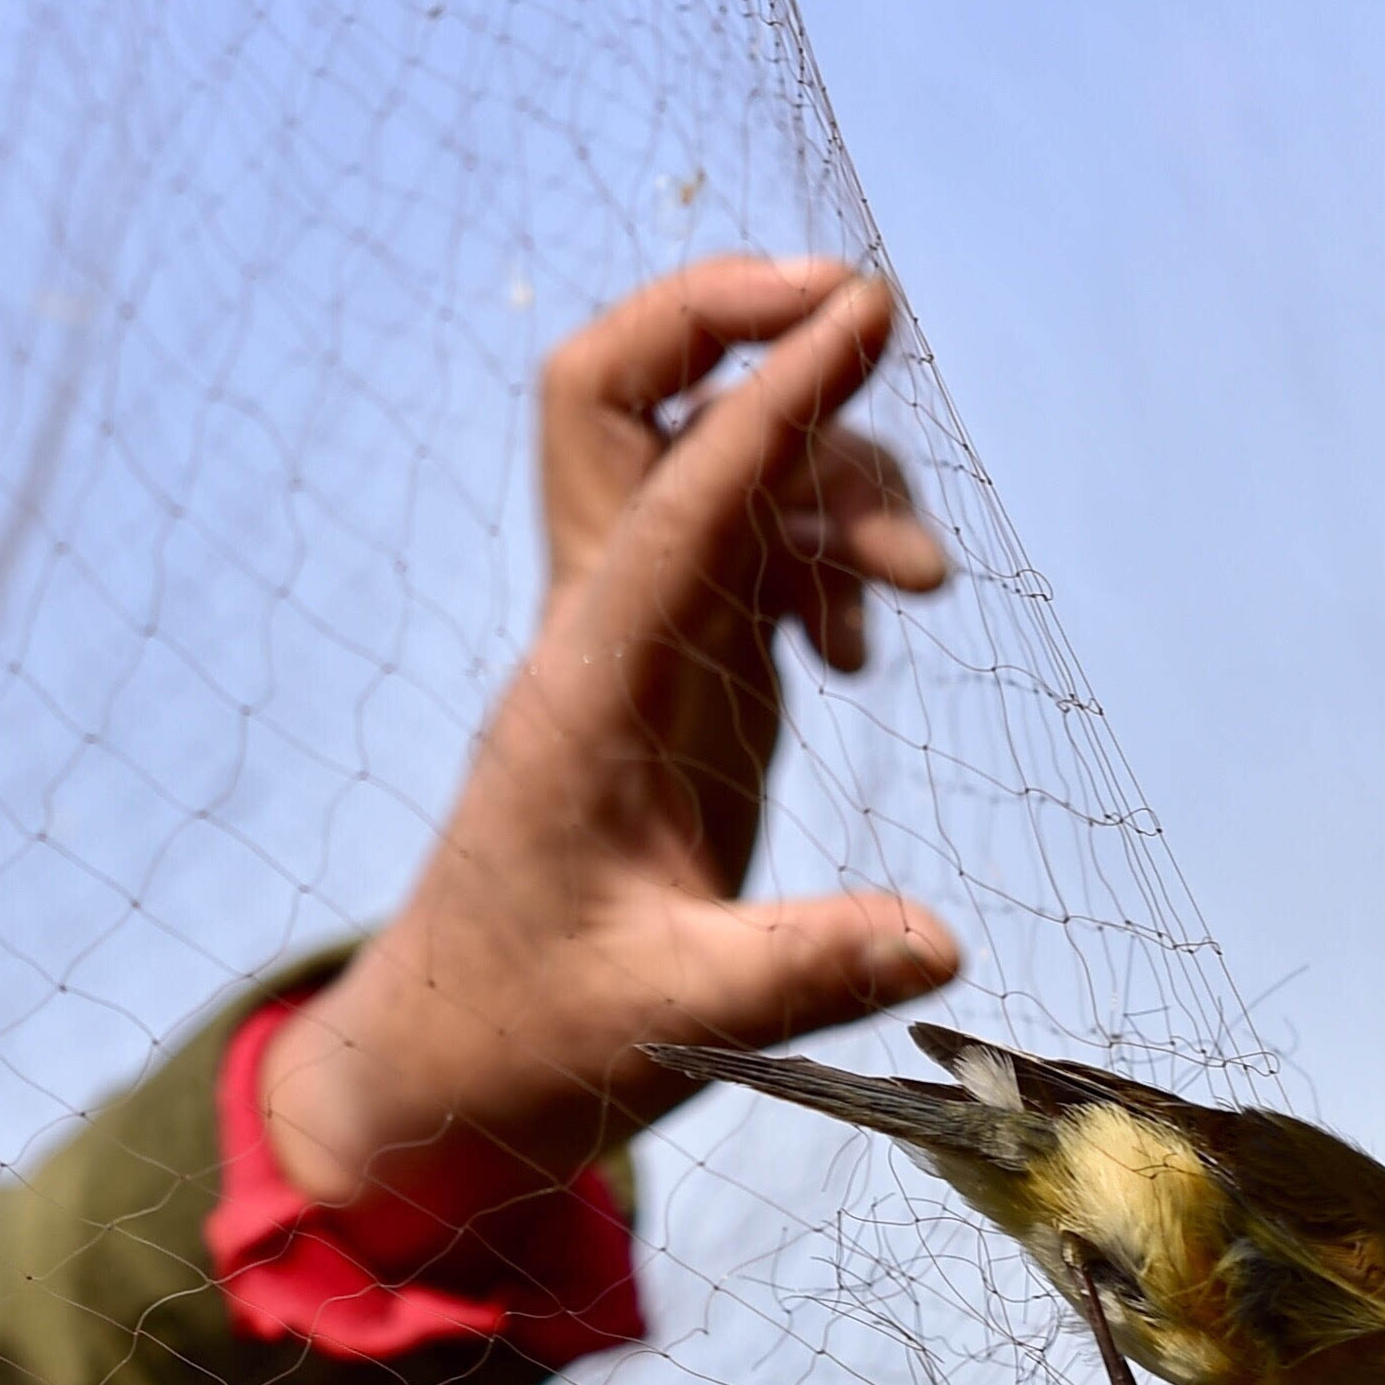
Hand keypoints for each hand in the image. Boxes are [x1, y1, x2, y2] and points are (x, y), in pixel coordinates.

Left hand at [262, 257, 961, 1227]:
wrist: (443, 1074)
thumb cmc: (526, 1044)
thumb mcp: (667, 1027)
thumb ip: (800, 975)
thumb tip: (941, 945)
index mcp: (584, 694)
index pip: (671, 497)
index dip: (765, 394)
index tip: (862, 310)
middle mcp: (597, 641)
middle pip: (619, 404)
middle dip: (728, 326)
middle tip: (864, 320)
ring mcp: (631, 652)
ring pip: (709, 470)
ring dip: (825, 472)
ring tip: (920, 585)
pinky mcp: (670, 686)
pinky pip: (738, 550)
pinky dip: (815, 550)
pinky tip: (860, 644)